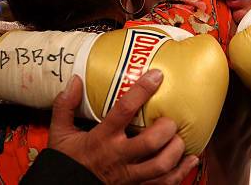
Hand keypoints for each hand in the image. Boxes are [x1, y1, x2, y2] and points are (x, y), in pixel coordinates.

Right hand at [49, 71, 198, 184]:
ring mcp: (129, 176)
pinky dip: (181, 171)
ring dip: (175, 150)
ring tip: (180, 138)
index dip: (142, 91)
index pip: (124, 110)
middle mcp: (118, 157)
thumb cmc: (67, 160)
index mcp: (101, 139)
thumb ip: (65, 105)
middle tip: (170, 119)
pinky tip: (190, 158)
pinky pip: (164, 183)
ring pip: (160, 166)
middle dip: (166, 128)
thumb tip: (75, 80)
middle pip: (150, 143)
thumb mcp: (60, 133)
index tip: (157, 75)